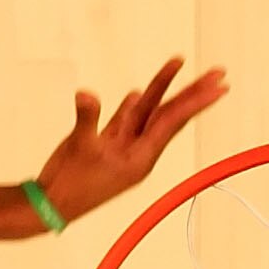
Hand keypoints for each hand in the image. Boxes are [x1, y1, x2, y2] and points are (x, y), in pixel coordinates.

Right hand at [34, 58, 230, 224]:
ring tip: (178, 64)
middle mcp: (139, 151)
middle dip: (193, 92)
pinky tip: (138, 92)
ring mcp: (123, 147)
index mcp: (141, 157)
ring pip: (147, 112)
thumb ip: (87, 119)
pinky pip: (125, 120)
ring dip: (162, 88)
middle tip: (218, 73)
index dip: (196, 101)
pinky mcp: (106, 145)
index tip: (218, 86)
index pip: (174, 121)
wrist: (49, 205)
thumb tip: (86, 94)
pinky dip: (133, 106)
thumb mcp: (79, 149)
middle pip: (170, 114)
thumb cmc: (69, 184)